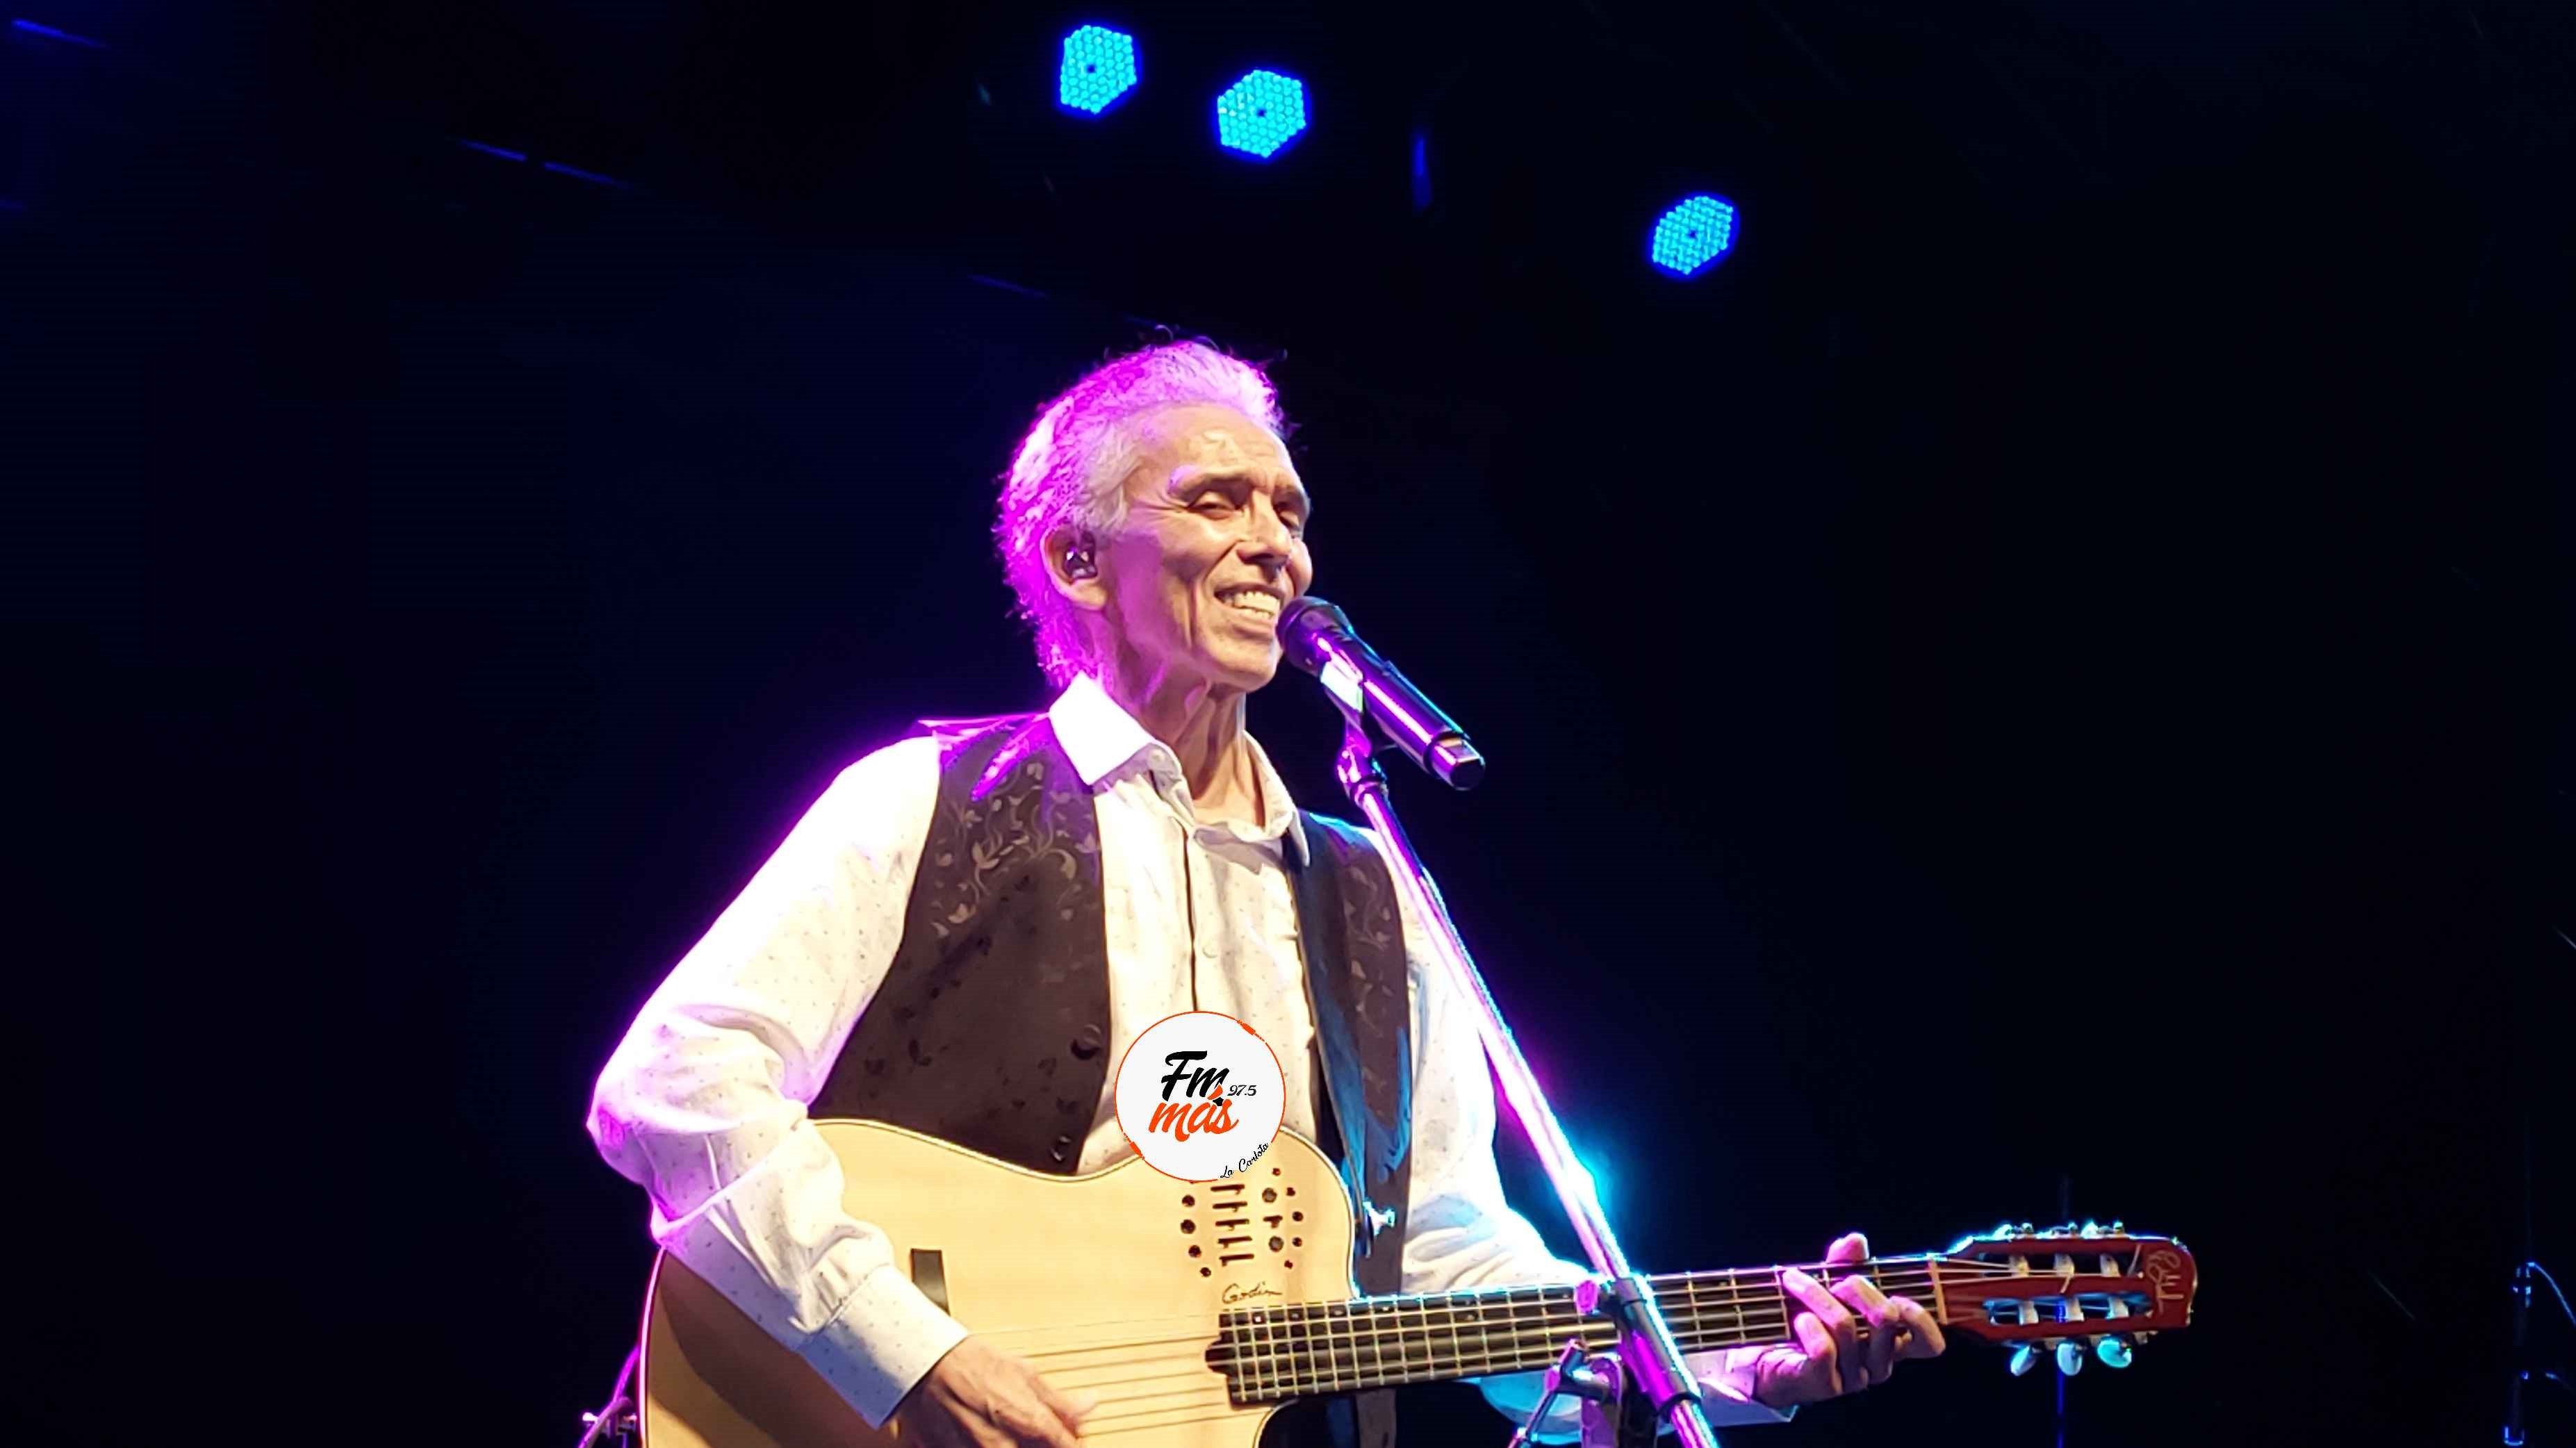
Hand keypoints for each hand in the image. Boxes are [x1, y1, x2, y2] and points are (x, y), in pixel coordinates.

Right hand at [890, 1335, 1098, 1447]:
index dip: (1071, 1442)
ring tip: (1008, 1432)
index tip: (1068, 1437)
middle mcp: (1004, 1447)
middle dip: (1043, 1444)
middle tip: (1034, 1434)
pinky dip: (986, 1446)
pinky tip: (985, 1435)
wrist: (924, 1367)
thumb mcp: (1024, 1374)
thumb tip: (1090, 1406)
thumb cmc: (972, 1365)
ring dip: (1015, 1445)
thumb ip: (1061, 1401)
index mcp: (1029, 1423)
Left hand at [1743, 1232, 1945, 1408]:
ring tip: (1795, 1282)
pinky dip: (1808, 1324)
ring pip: (1846, 1325)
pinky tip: (1798, 1319)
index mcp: (1888, 1343)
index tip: (1898, 1294)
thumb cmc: (1802, 1321)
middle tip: (1834, 1281)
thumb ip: (1844, 1265)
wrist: (1762, 1358)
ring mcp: (1853, 1377)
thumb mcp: (1826, 1288)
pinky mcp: (1825, 1384)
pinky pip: (1824, 1348)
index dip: (1922, 1319)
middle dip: (1857, 1287)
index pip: (1929, 1344)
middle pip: (1886, 1319)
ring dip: (1816, 1294)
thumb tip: (1855, 1241)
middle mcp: (1876, 1364)